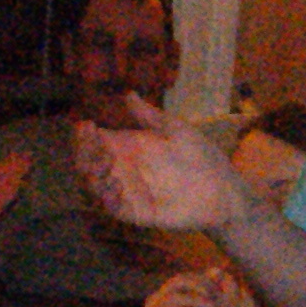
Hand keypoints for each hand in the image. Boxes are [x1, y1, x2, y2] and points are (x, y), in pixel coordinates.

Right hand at [75, 97, 250, 233]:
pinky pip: (114, 208)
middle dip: (84, 155)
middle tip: (94, 147)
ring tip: (105, 164)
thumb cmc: (201, 156)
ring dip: (93, 175)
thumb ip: (149, 116)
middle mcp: (124, 169)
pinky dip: (108, 198)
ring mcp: (128, 192)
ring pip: (96, 186)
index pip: (97, 141)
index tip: (86, 126)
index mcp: (130, 148)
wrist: (222, 189)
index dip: (86, 135)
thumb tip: (128, 94)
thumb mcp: (176, 130)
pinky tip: (115, 186)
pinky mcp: (136, 213)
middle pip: (90, 164)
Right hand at [115, 268, 226, 306]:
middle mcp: (159, 297)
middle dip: (202, 284)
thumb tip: (217, 303)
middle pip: (180, 279)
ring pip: (172, 291)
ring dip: (193, 296)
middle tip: (218, 296)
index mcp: (168, 296)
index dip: (206, 281)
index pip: (188, 278)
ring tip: (210, 305)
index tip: (223, 291)